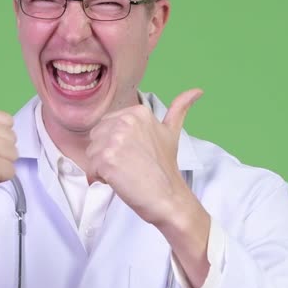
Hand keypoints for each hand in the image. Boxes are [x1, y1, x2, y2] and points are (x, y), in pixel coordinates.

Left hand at [86, 89, 203, 227]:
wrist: (168, 197)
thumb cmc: (166, 168)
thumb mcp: (172, 132)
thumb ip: (180, 109)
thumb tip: (197, 90)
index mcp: (138, 112)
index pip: (106, 125)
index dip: (115, 145)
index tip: (134, 156)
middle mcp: (125, 121)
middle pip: (97, 138)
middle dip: (107, 155)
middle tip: (130, 167)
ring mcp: (115, 139)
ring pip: (92, 153)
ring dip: (103, 168)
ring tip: (126, 174)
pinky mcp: (106, 159)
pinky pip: (91, 169)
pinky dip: (100, 180)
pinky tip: (120, 182)